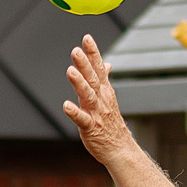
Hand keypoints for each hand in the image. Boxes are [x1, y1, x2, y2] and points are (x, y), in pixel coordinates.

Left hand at [63, 35, 137, 164]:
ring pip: (88, 95)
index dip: (93, 53)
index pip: (99, 68)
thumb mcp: (108, 97)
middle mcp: (101, 99)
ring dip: (79, 83)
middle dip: (85, 64)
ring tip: (70, 71)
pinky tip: (66, 105)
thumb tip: (106, 63)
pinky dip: (74, 112)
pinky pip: (82, 119)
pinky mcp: (90, 128)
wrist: (120, 148)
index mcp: (104, 91)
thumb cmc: (110, 123)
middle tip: (76, 51)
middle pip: (92, 79)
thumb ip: (103, 79)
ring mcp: (96, 113)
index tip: (87, 38)